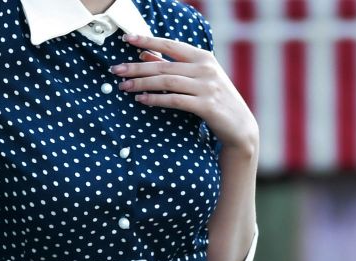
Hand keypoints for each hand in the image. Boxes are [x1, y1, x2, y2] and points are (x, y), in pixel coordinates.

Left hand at [111, 32, 258, 159]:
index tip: (127, 39)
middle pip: (164, 65)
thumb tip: (144, 54)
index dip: (148, 40)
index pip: (170, 44)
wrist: (240, 126)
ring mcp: (207, 87)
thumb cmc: (215, 99)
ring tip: (123, 87)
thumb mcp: (197, 78)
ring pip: (167, 81)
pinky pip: (175, 100)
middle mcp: (205, 68)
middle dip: (136, 67)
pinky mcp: (207, 105)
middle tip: (116, 70)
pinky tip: (141, 100)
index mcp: (203, 57)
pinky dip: (156, 99)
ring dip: (142, 84)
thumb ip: (173, 66)